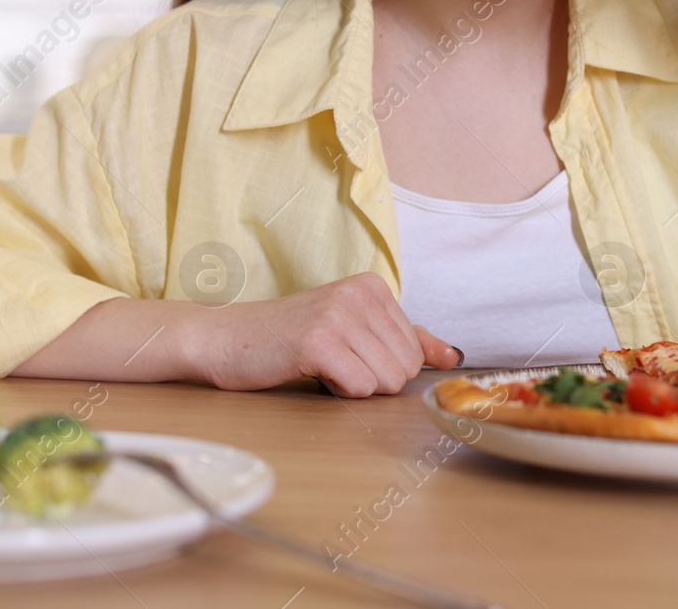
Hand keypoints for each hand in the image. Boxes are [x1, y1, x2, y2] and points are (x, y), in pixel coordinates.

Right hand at [191, 272, 459, 396]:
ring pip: (386, 382)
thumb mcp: (353, 330)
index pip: (416, 354)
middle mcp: (360, 293)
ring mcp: (339, 315)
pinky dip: (337, 391)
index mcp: (373, 286)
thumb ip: (406, 340)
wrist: (225, 339)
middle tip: (332, 360)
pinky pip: (359, 388)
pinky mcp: (318, 341)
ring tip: (321, 365)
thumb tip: (453, 356)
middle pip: (405, 370)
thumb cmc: (288, 339)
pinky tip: (311, 371)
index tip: (346, 351)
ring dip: (353, 387)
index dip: (381, 367)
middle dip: (371, 379)